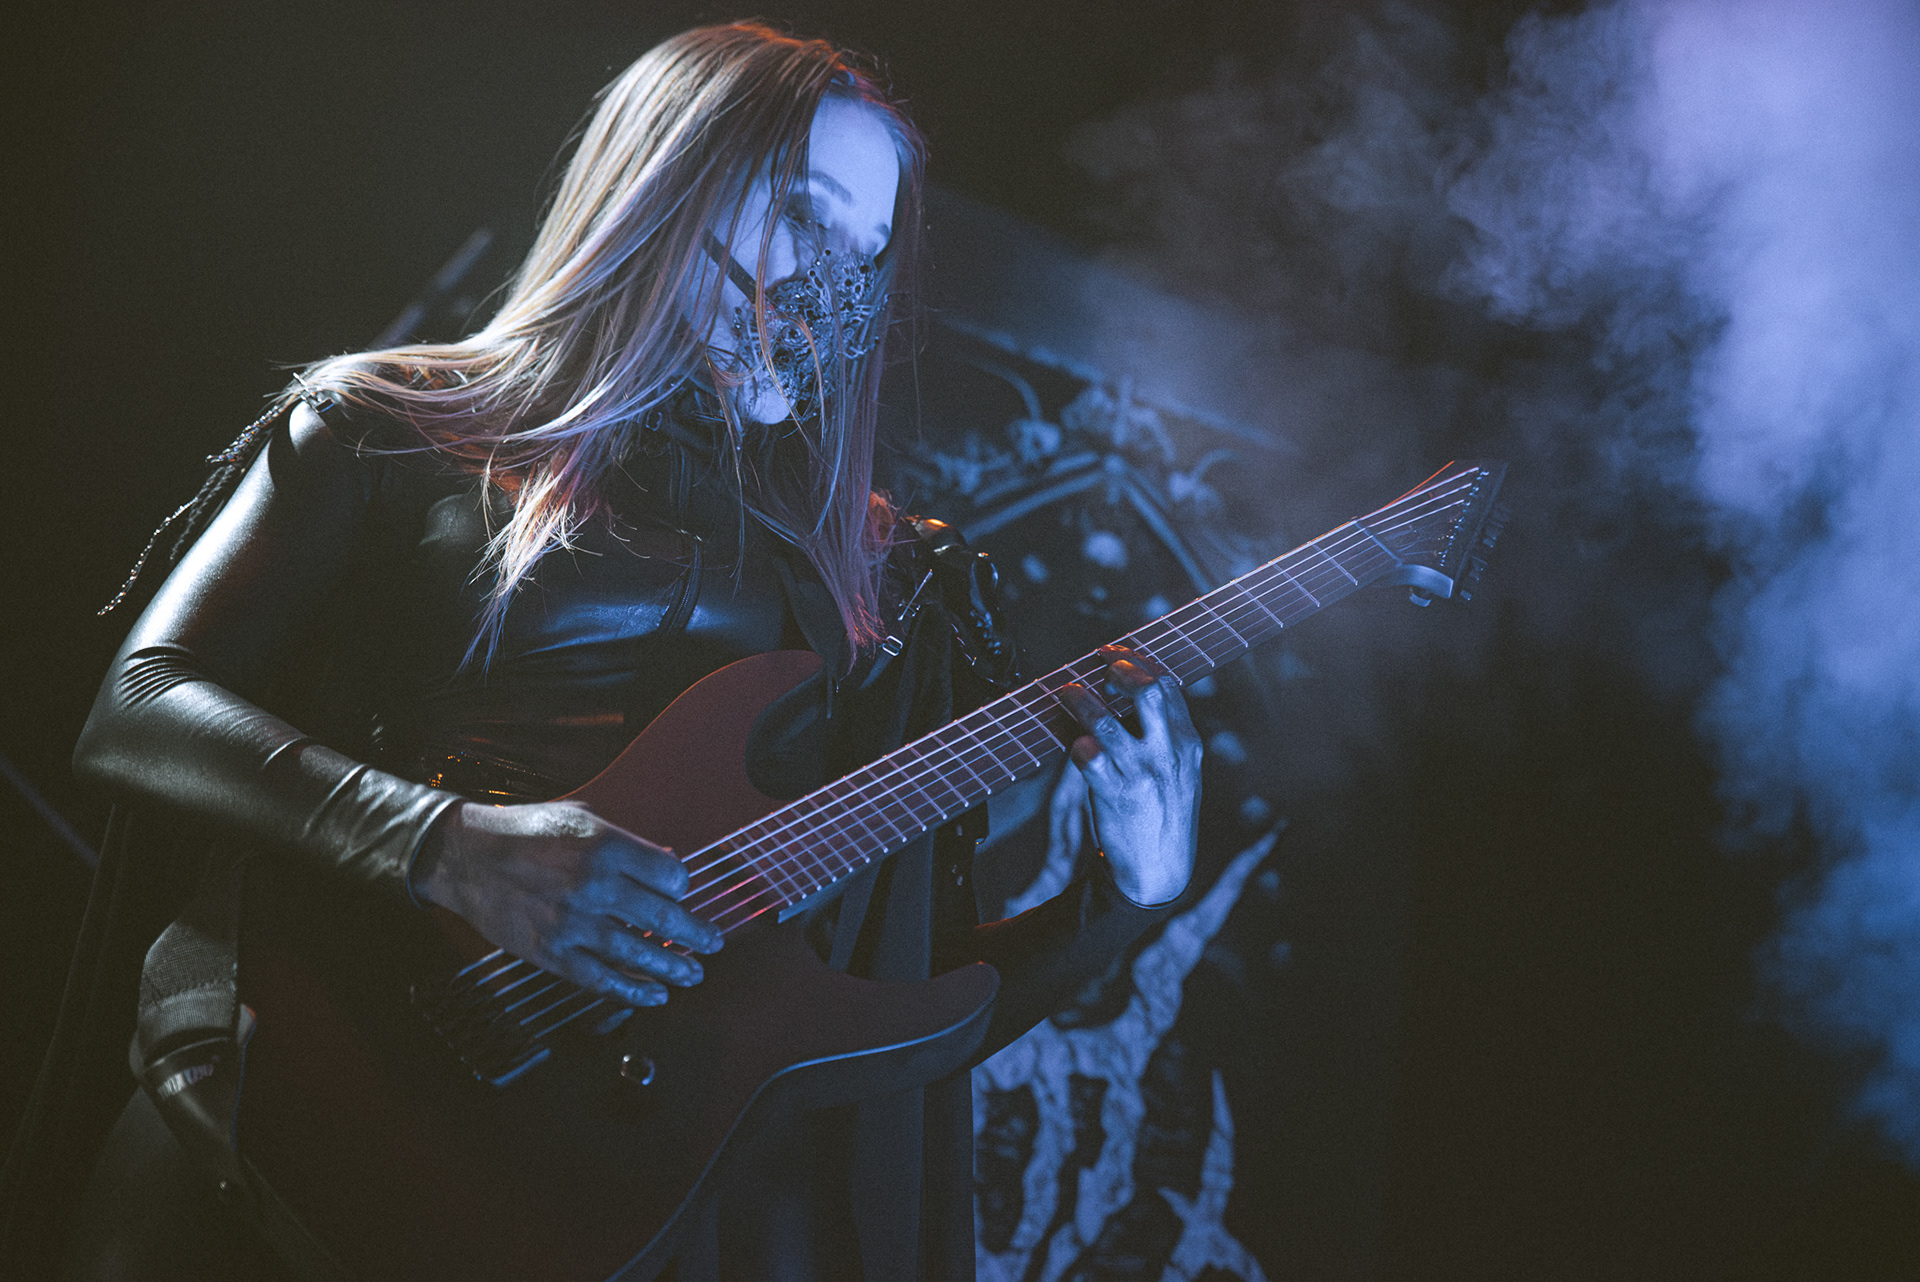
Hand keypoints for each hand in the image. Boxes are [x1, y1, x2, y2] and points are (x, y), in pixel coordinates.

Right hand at [412, 800, 723, 1006]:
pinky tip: (654, 996)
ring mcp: (572, 922)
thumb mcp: (583, 819)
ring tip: (693, 974)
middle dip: (696, 936)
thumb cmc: (526, 832)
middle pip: (663, 918)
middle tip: (713, 944)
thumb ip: (628, 844)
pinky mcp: (550, 951)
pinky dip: (632, 991)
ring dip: (673, 968)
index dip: (683, 887)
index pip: (670, 876)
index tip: (680, 894)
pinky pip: (600, 979)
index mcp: (605, 845)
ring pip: (638, 954)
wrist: (466, 856)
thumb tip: (668, 866)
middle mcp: (593, 884)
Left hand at [1058, 647, 1202, 906]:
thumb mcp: (1181, 772)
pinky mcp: (1113, 792)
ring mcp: (1139, 772)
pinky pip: (1084, 753)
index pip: (1167, 686)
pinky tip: (1073, 744)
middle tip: (1099, 669)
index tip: (1115, 657)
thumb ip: (1165, 735)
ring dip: (1079, 699)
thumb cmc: (1164, 813)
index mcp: (1187, 743)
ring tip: (1068, 695)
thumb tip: (1132, 692)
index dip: (1138, 663)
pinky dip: (1074, 742)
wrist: (1159, 871)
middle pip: (1146, 689)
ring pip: (1103, 720)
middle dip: (1118, 669)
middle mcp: (1167, 752)